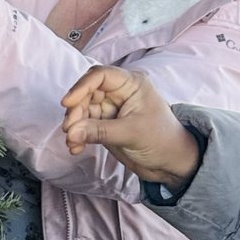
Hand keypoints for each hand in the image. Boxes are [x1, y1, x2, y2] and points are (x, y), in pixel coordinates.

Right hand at [60, 66, 201, 189]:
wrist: (171, 163)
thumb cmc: (162, 140)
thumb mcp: (131, 133)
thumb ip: (100, 131)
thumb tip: (71, 132)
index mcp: (132, 84)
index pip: (101, 76)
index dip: (81, 87)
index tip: (68, 103)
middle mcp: (120, 92)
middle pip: (87, 93)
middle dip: (76, 111)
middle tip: (70, 130)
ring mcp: (112, 108)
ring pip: (83, 109)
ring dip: (75, 126)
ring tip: (72, 143)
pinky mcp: (106, 124)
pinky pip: (86, 125)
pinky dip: (78, 135)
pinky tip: (76, 148)